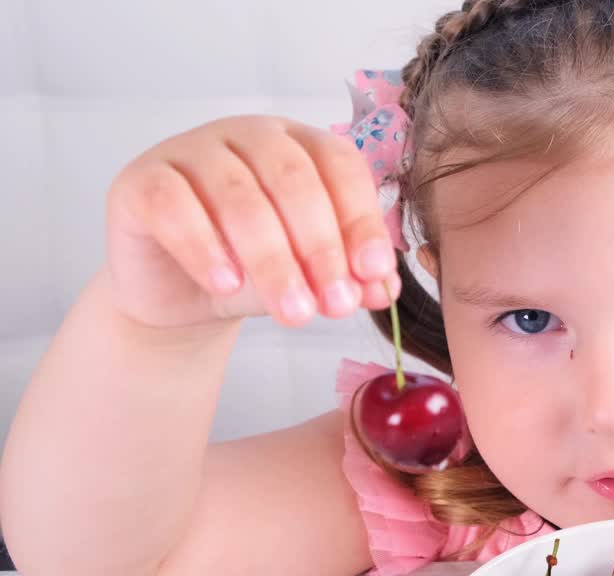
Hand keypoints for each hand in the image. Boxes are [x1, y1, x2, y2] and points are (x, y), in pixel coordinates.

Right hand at [105, 114, 400, 327]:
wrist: (181, 295)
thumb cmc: (254, 271)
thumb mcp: (309, 277)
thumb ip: (347, 277)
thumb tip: (383, 289)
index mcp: (300, 143)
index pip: (340, 165)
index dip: (361, 220)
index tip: (374, 273)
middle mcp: (247, 135)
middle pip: (293, 178)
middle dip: (321, 248)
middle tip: (336, 305)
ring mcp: (191, 150)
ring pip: (238, 197)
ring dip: (273, 261)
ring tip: (294, 313)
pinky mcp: (141, 181)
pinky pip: (174, 207)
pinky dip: (204, 248)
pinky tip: (226, 285)